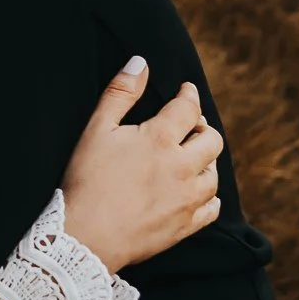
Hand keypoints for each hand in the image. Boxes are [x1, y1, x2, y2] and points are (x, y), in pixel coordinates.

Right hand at [60, 60, 223, 272]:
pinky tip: (195, 191)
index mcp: (160, 139)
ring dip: (206, 161)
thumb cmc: (86, 180)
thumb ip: (120, 93)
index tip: (186, 91)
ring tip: (190, 157)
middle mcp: (182, 168)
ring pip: (214, 173)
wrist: (84, 237)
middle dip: (202, 127)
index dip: (189, 95)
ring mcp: (187, 199)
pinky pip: (213, 208)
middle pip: (212, 139)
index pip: (189, 107)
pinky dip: (209, 196)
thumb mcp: (96, 129)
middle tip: (189, 125)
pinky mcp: (185, 226)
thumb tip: (141, 62)